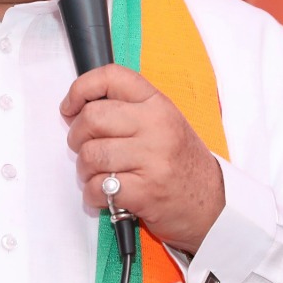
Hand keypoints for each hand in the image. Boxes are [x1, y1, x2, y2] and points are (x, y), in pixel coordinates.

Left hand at [60, 65, 224, 254]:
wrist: (213, 205)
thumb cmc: (181, 163)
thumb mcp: (163, 123)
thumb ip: (127, 110)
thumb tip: (77, 108)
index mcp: (158, 104)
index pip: (111, 77)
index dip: (80, 88)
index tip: (70, 106)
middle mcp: (156, 126)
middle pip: (92, 118)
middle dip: (77, 136)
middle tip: (85, 148)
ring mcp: (152, 159)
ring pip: (90, 155)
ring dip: (85, 170)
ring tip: (99, 175)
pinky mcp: (145, 191)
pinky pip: (97, 187)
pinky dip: (92, 194)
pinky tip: (105, 195)